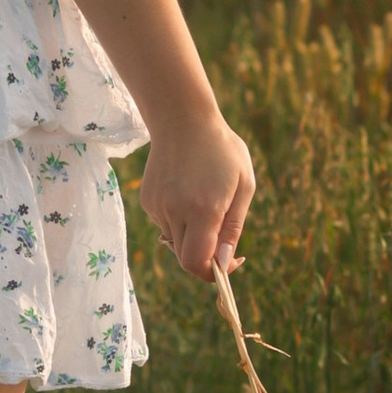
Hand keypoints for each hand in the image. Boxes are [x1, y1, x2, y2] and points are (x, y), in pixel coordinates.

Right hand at [137, 109, 254, 279]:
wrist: (183, 119)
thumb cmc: (222, 150)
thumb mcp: (244, 185)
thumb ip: (233, 228)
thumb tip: (223, 263)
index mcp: (204, 209)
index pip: (197, 263)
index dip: (212, 273)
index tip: (228, 263)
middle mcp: (176, 211)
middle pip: (185, 258)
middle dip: (205, 256)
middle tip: (222, 236)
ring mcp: (158, 206)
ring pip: (175, 241)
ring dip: (193, 235)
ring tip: (205, 200)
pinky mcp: (147, 201)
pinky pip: (166, 224)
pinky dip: (179, 219)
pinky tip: (187, 191)